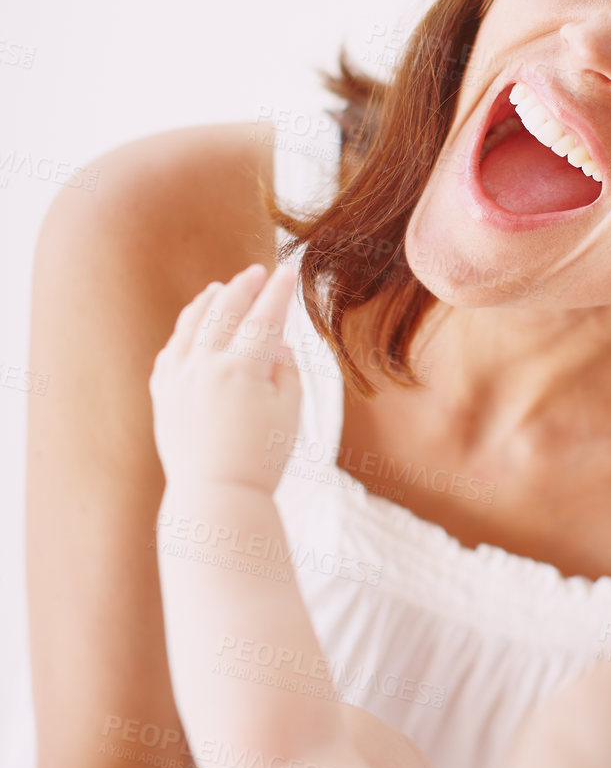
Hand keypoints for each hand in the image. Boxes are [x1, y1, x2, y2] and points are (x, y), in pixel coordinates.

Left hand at [149, 263, 300, 493]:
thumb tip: (277, 346)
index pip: (265, 317)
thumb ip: (286, 372)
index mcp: (243, 368)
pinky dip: (183, 333)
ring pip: (192, 325)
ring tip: (218, 288)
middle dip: (243, 286)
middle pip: (225, 310)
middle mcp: (206, 364)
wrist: (215, 496)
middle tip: (256, 272)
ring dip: (208, 301)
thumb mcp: (290, 414)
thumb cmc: (261, 460)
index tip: (287, 272)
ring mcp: (179, 377)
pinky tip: (191, 327)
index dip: (279, 292)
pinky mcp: (162, 394)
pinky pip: (170, 351)